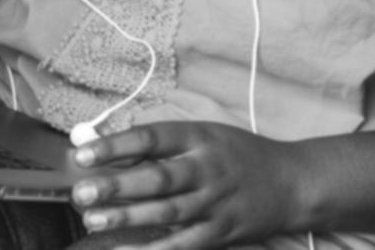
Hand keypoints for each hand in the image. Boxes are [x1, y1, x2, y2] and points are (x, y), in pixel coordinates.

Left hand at [70, 121, 301, 249]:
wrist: (292, 182)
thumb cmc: (236, 154)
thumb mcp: (203, 135)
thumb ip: (158, 143)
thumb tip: (104, 145)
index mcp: (199, 137)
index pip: (150, 138)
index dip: (114, 145)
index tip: (81, 154)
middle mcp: (207, 169)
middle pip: (157, 178)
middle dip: (116, 186)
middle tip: (81, 193)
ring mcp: (216, 203)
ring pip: (167, 212)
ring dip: (127, 217)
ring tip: (93, 220)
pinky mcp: (222, 232)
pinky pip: (183, 244)